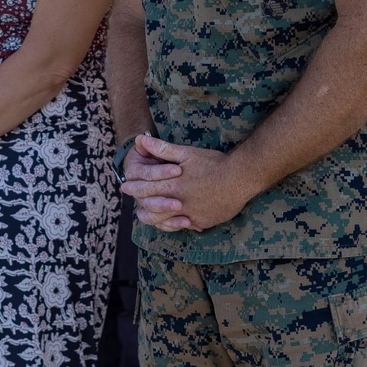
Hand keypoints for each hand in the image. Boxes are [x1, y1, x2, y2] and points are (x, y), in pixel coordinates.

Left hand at [122, 133, 254, 232]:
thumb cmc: (214, 163)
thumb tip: (139, 139)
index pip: (145, 188)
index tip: (125, 186)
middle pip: (152, 207)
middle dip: (141, 205)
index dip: (134, 187)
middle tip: (134, 205)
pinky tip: (177, 221)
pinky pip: (186, 226)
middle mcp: (178, 202)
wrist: (240, 178)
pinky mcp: (203, 222)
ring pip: (166, 222)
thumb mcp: (187, 153)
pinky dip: (179, 224)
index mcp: (172, 184)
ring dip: (158, 219)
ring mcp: (191, 215)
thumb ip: (162, 148)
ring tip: (153, 215)